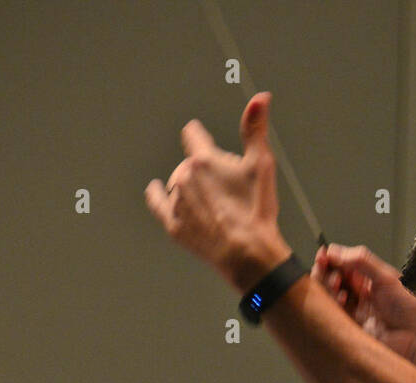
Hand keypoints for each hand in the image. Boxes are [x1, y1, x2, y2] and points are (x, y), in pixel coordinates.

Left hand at [144, 92, 291, 291]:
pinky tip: (154, 189)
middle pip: (188, 165)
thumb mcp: (261, 165)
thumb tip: (261, 97)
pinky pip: (157, 203)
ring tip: (211, 204)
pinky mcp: (173, 224)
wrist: (247, 252)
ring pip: (177, 184)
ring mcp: (176, 202)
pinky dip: (156, 194)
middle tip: (224, 190)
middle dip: (202, 171)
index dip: (197, 135)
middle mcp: (184, 176)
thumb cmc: (256, 209)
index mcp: (203, 159)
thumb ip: (255, 129)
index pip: (193, 135)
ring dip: (188, 188)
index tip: (196, 135)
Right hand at [311, 243, 415, 361]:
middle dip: (326, 272)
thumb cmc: (410, 306)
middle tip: (324, 266)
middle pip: (332, 280)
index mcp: (370, 279)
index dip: (332, 259)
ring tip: (335, 282)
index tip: (324, 254)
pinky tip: (340, 297)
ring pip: (330, 296)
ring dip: (327, 286)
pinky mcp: (352, 327)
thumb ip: (361, 261)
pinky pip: (334, 314)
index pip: (343, 266)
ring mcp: (355, 311)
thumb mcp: (386, 276)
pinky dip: (332, 303)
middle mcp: (360, 294)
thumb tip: (335, 251)